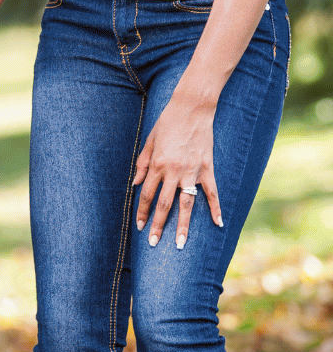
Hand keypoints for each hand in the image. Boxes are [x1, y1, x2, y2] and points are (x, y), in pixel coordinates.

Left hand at [133, 92, 222, 248]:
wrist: (192, 107)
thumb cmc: (168, 122)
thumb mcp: (149, 141)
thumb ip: (142, 164)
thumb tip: (134, 185)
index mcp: (157, 164)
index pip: (146, 195)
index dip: (142, 212)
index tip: (140, 227)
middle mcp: (174, 171)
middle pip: (164, 204)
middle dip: (158, 226)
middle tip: (153, 244)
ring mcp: (192, 171)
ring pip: (186, 204)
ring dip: (182, 226)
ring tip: (180, 244)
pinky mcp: (207, 168)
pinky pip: (212, 192)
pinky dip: (216, 208)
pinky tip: (218, 224)